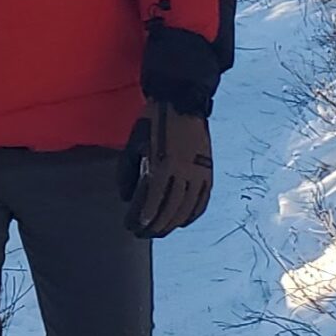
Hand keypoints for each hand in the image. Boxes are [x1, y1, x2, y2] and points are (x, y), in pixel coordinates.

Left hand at [120, 104, 213, 237]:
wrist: (181, 100)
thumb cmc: (152, 122)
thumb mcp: (133, 145)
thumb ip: (127, 173)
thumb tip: (126, 198)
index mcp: (160, 165)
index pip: (150, 202)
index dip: (140, 218)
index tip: (132, 227)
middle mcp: (181, 172)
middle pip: (168, 209)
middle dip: (154, 226)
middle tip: (143, 234)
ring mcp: (198, 172)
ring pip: (186, 208)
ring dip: (172, 223)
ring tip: (160, 231)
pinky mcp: (208, 170)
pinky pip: (202, 200)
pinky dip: (193, 214)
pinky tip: (183, 221)